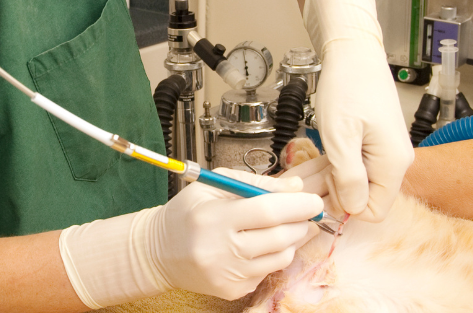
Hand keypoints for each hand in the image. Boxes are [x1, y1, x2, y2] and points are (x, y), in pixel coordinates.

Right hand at [150, 168, 321, 298]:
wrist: (158, 253)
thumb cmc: (187, 214)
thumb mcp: (214, 185)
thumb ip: (255, 183)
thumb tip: (296, 188)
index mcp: (213, 218)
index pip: (266, 211)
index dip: (297, 205)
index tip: (314, 200)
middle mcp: (220, 250)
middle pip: (279, 237)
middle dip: (301, 222)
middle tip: (307, 212)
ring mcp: (228, 274)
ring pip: (280, 257)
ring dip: (292, 239)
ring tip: (285, 226)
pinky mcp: (232, 290)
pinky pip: (268, 271)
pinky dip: (273, 256)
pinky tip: (260, 245)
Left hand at [313, 39, 410, 220]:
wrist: (353, 52)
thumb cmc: (347, 85)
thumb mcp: (340, 137)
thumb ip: (348, 178)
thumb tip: (353, 210)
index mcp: (393, 164)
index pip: (373, 212)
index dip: (344, 205)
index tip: (323, 186)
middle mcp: (395, 161)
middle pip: (363, 197)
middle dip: (332, 192)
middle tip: (304, 178)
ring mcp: (385, 152)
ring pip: (355, 182)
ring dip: (329, 178)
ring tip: (305, 167)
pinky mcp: (374, 143)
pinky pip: (354, 166)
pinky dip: (333, 164)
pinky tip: (316, 156)